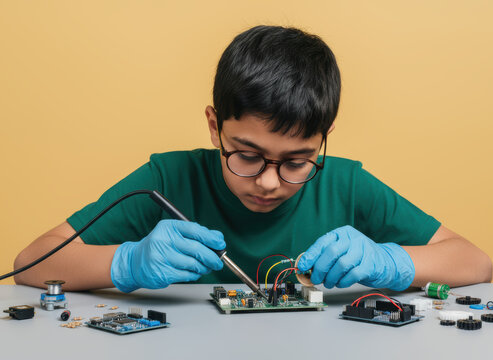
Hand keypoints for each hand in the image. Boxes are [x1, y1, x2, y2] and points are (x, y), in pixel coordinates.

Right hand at [111, 219, 224, 291]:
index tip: (220, 243)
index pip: (194, 230)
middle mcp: (163, 241)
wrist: (135, 262)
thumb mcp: (174, 234)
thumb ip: (196, 234)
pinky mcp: (162, 273)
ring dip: (203, 267)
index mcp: (168, 227)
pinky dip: (194, 274)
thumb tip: (218, 238)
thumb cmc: (159, 246)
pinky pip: (186, 275)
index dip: (210, 238)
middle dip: (211, 257)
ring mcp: (161, 257)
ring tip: (205, 267)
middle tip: (218, 261)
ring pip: (193, 264)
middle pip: (196, 249)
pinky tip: (193, 272)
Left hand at [297, 225, 413, 290]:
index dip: (310, 255)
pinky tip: (340, 283)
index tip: (302, 266)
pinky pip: (352, 275)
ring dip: (331, 277)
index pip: (322, 242)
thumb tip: (306, 266)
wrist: (385, 261)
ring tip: (329, 283)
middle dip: (320, 268)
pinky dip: (343, 282)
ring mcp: (363, 250)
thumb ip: (325, 256)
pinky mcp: (371, 264)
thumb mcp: (342, 250)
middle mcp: (353, 239)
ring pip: (341, 264)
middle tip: (315, 279)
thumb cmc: (358, 257)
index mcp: (342, 233)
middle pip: (331, 252)